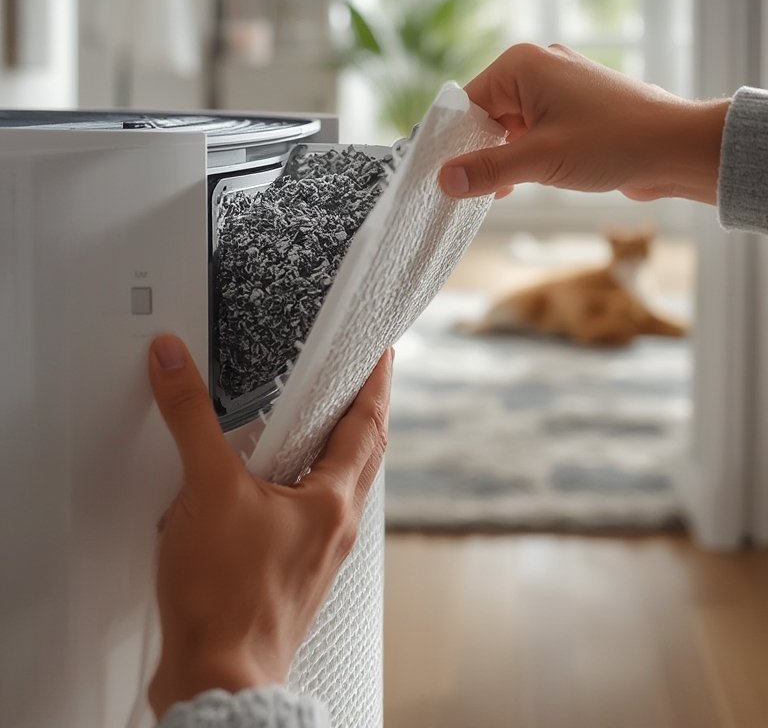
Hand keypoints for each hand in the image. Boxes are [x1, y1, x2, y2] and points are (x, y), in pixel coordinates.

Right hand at [147, 335, 391, 718]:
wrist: (217, 678)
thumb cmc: (228, 600)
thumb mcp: (207, 489)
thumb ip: (191, 419)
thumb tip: (176, 364)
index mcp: (332, 502)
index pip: (368, 425)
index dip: (376, 384)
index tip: (382, 355)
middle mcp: (333, 528)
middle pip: (361, 457)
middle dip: (360, 415)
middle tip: (354, 384)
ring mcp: (314, 555)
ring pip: (333, 490)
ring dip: (329, 454)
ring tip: (312, 429)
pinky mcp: (286, 576)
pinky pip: (302, 518)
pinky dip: (294, 491)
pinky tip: (263, 493)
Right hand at [439, 43, 729, 203]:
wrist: (677, 148)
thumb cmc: (614, 141)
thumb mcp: (540, 159)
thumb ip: (487, 169)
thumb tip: (443, 180)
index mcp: (522, 65)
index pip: (467, 102)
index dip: (452, 141)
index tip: (440, 176)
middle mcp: (537, 68)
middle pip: (486, 114)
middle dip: (478, 152)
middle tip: (466, 190)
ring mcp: (558, 88)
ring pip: (509, 126)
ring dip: (502, 159)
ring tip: (495, 192)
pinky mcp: (573, 109)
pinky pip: (533, 131)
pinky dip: (522, 156)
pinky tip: (517, 185)